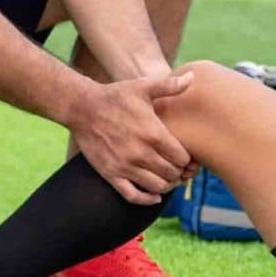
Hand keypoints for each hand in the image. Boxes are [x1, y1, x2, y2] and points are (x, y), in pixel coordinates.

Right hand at [67, 73, 194, 204]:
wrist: (83, 107)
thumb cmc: (116, 96)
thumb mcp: (143, 87)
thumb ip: (170, 85)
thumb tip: (193, 76)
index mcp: (153, 133)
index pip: (182, 158)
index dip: (187, 160)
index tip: (185, 157)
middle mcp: (141, 153)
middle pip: (172, 174)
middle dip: (178, 173)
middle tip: (178, 169)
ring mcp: (125, 166)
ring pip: (157, 187)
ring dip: (166, 186)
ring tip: (166, 178)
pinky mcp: (111, 174)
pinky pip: (133, 196)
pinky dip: (147, 200)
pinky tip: (154, 196)